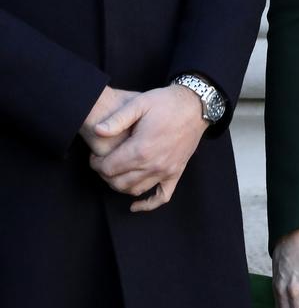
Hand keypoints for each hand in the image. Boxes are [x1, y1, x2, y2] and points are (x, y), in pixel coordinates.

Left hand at [89, 85, 207, 211]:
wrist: (195, 105)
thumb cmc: (166, 102)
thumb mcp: (139, 103)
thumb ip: (117, 119)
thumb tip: (97, 131)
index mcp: (141, 148)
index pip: (109, 168)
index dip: (96, 164)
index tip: (94, 156)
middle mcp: (153, 164)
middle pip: (118, 182)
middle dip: (105, 175)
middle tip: (102, 164)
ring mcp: (166, 171)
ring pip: (135, 190)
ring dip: (120, 186)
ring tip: (115, 173)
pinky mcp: (176, 173)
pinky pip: (162, 197)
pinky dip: (147, 204)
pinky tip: (135, 205)